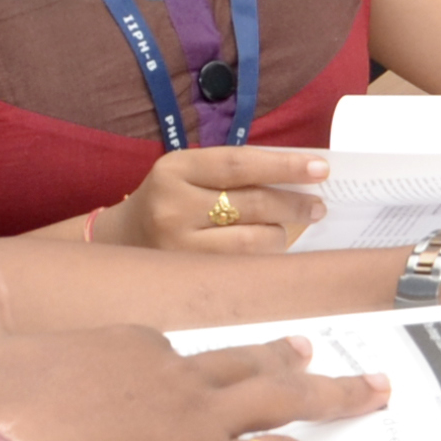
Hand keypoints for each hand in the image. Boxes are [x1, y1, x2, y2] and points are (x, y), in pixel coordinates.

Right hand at [0, 251, 355, 440]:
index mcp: (132, 345)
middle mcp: (177, 374)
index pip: (176, 351)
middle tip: (325, 355)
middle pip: (249, 362)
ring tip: (373, 395)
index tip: (219, 365)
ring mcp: (201, 420)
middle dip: (293, 360)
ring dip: (334, 397)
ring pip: (283, 400)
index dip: (204, 361)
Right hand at [88, 144, 330, 254]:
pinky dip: (263, 257)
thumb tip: (300, 175)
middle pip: (250, 203)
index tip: (320, 168)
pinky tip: (270, 248)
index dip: (284, 166)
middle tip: (318, 205)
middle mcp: (173, 206)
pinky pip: (242, 266)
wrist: (120, 242)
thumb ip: (234, 172)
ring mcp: (178, 246)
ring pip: (251, 241)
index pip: (239, 164)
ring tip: (288, 227)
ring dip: (279, 234)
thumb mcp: (190, 173)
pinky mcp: (187, 276)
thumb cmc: (170, 200)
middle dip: (293, 204)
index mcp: (175, 169)